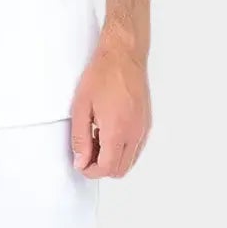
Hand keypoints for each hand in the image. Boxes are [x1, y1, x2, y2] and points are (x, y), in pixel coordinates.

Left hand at [70, 32, 150, 176]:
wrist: (123, 56)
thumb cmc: (103, 75)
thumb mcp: (81, 107)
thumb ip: (80, 138)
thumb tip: (80, 161)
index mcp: (117, 130)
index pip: (106, 168)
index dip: (90, 171)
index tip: (80, 163)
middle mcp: (134, 133)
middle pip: (120, 170)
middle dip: (101, 167)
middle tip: (86, 152)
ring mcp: (143, 129)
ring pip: (129, 161)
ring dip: (112, 158)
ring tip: (96, 138)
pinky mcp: (146, 123)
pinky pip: (136, 148)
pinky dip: (122, 148)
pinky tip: (108, 131)